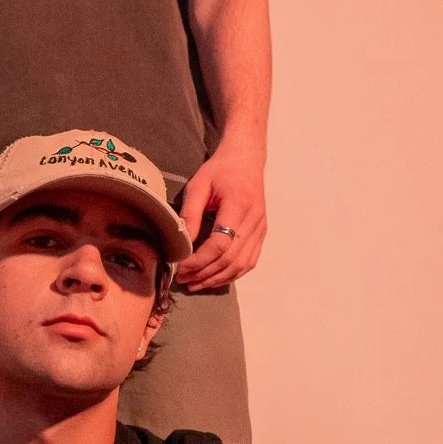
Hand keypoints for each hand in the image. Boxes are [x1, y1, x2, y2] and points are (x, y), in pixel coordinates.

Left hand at [175, 147, 266, 289]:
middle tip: (182, 279)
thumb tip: (182, 245)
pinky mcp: (261, 233)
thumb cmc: (220, 170)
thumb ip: (190, 215)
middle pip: (230, 258)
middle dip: (204, 273)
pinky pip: (249, 261)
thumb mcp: (198, 186)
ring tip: (195, 283)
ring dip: (217, 279)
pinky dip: (231, 274)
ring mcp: (261, 228)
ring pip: (241, 264)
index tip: (181, 267)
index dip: (199, 260)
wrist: (245, 160)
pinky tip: (213, 278)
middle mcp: (254, 219)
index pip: (221, 243)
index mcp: (239, 204)